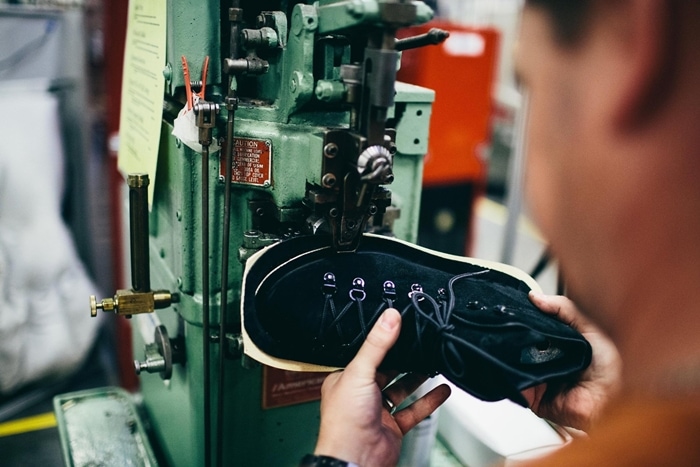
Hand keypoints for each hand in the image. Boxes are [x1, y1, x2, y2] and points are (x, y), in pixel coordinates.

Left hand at [314, 308, 450, 466]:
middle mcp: (360, 394)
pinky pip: (414, 410)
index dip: (382, 342)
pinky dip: (429, 400)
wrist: (355, 459)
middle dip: (404, 358)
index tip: (399, 327)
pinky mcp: (393, 426)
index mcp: (344, 379)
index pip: (366, 353)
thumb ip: (377, 344)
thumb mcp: (359, 372)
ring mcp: (377, 411)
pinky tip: (441, 390)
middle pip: (386, 370)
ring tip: (433, 362)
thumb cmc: (344, 422)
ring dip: (417, 377)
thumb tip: (390, 317)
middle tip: (420, 343)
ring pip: (402, 389)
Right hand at [522, 293, 621, 430]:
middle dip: (517, 337)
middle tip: (513, 327)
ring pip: (516, 364)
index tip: (514, 309)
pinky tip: (518, 365)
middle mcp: (548, 362)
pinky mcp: (534, 398)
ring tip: (516, 345)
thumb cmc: (611, 369)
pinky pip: (517, 386)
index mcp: (559, 345)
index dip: (525, 320)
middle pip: (521, 346)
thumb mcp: (590, 327)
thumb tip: (535, 297)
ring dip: (514, 356)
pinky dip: (514, 377)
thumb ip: (564, 308)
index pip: (533, 329)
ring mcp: (539, 380)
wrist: (613, 401)